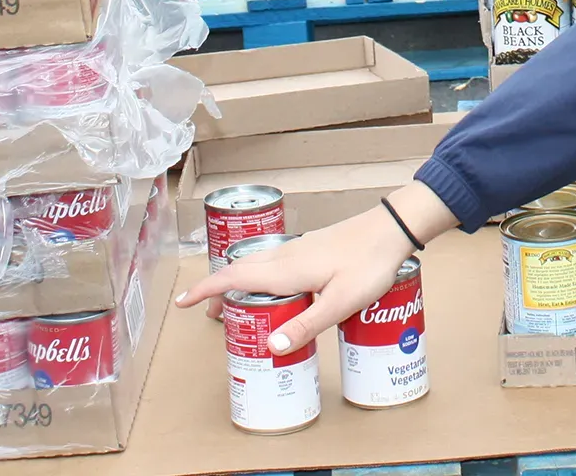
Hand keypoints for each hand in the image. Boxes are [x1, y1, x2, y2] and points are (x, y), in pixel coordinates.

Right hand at [175, 184, 453, 345]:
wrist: (392, 229)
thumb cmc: (369, 264)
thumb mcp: (340, 302)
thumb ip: (306, 325)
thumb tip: (271, 347)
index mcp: (285, 269)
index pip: (232, 278)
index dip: (205, 290)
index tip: (183, 302)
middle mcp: (285, 255)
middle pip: (239, 271)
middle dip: (219, 292)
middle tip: (212, 316)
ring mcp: (298, 249)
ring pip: (256, 265)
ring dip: (239, 284)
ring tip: (239, 308)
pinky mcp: (311, 248)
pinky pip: (272, 263)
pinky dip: (259, 278)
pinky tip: (277, 292)